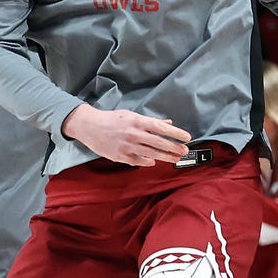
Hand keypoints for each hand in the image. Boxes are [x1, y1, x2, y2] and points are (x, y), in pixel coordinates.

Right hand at [62, 104, 190, 166]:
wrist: (90, 126)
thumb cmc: (112, 119)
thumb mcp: (131, 115)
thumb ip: (150, 121)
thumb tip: (168, 122)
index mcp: (137, 121)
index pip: (161, 127)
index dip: (175, 133)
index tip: (187, 137)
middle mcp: (133, 134)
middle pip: (159, 142)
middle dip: (174, 147)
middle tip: (185, 151)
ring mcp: (127, 146)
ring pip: (151, 154)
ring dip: (166, 157)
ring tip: (176, 158)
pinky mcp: (121, 156)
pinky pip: (139, 161)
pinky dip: (148, 162)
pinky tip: (155, 162)